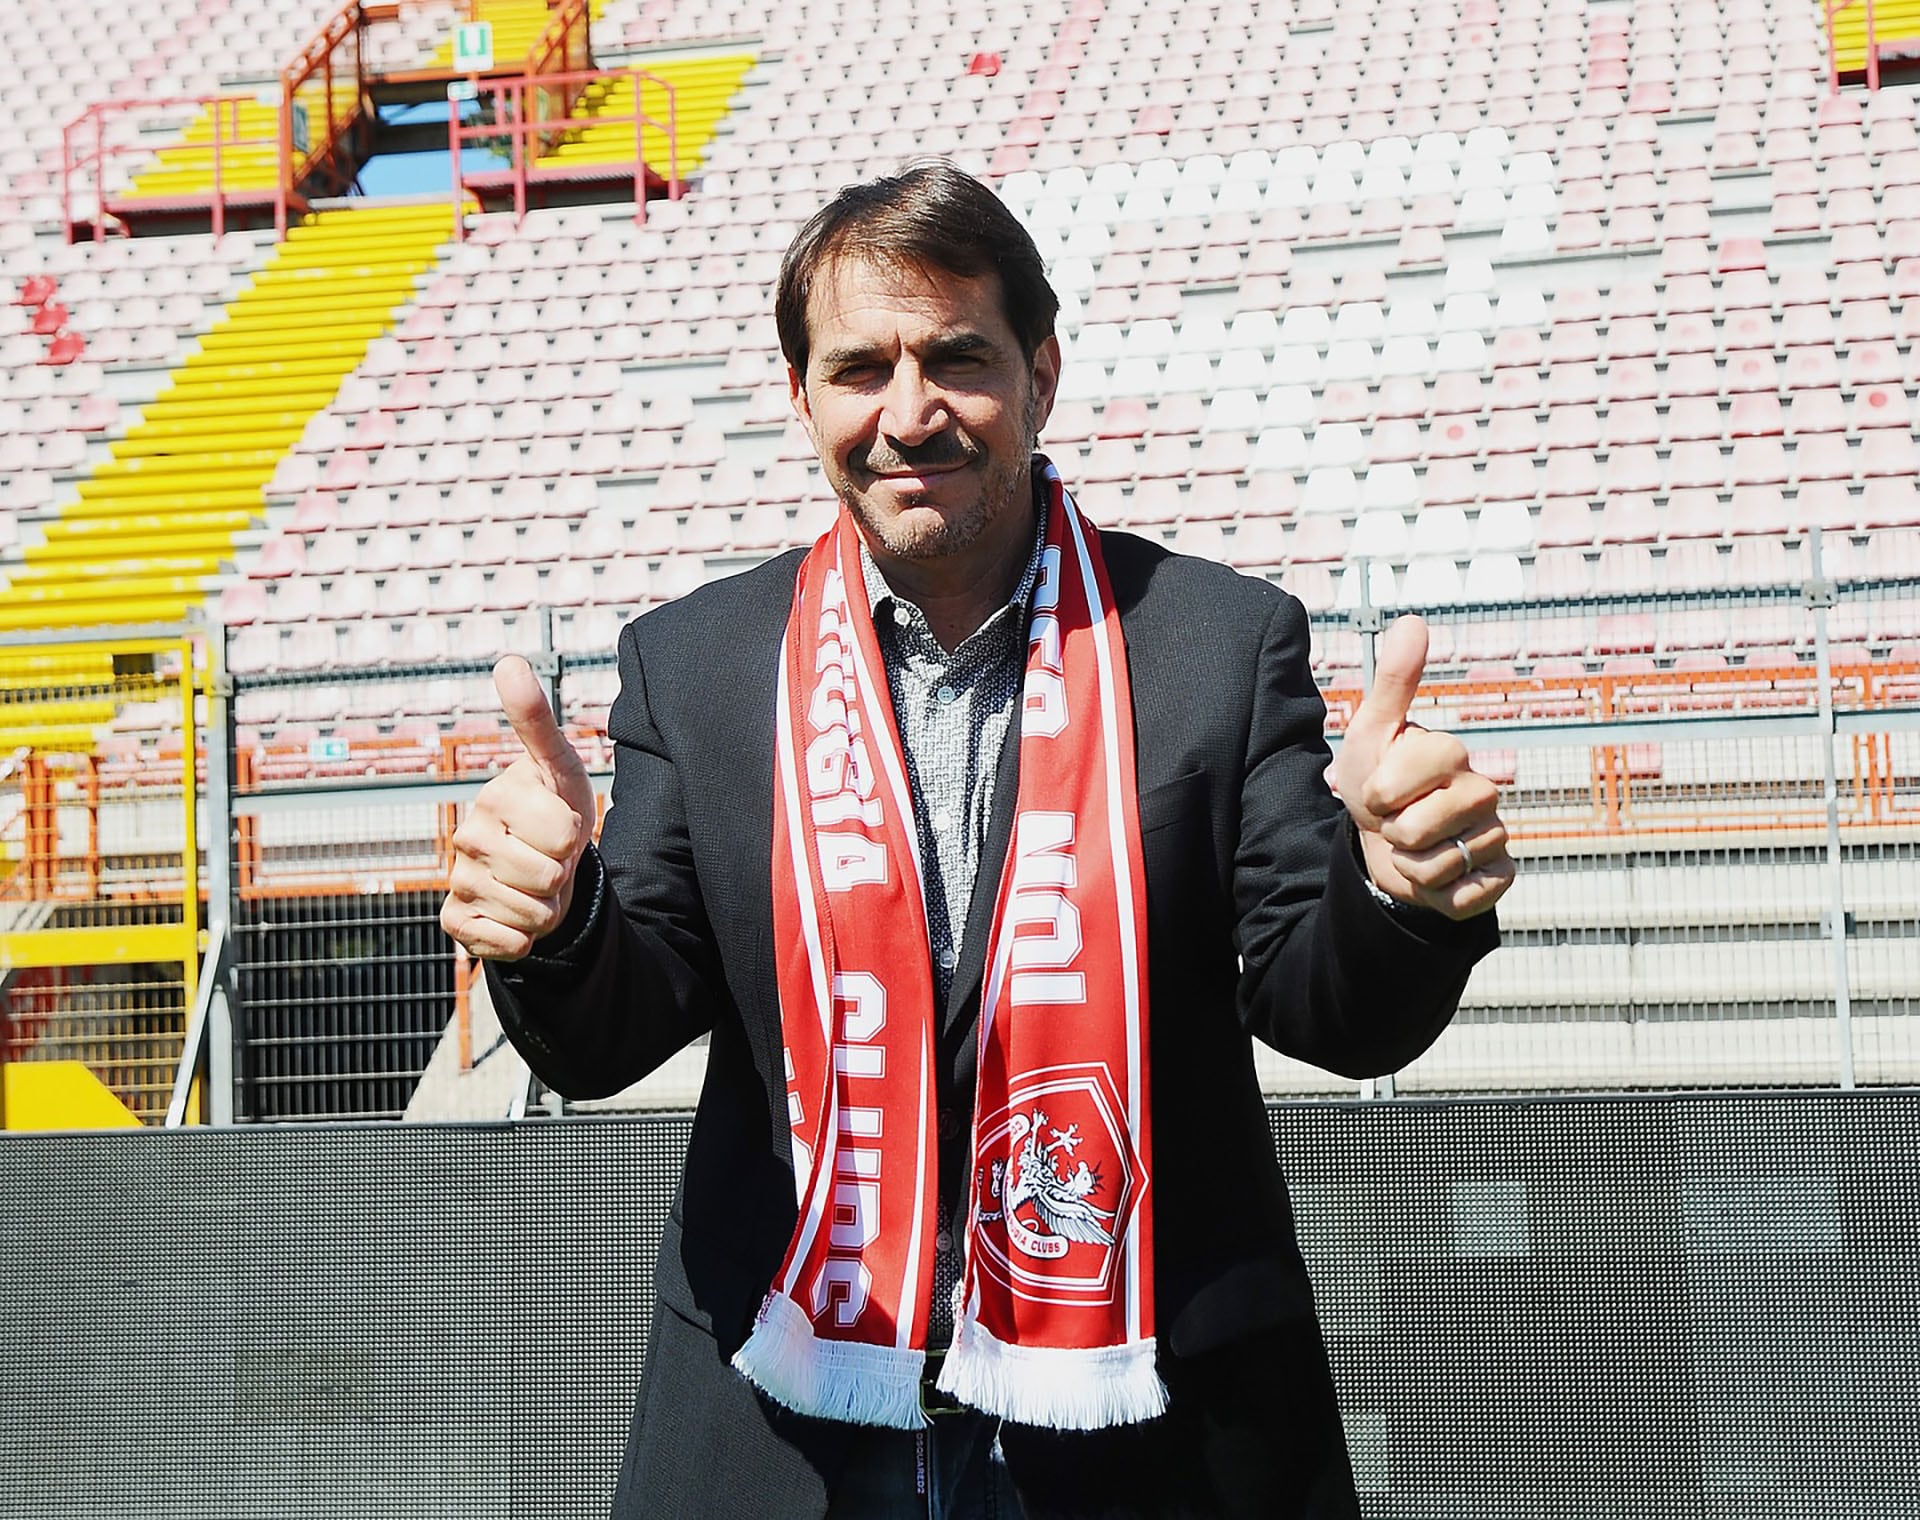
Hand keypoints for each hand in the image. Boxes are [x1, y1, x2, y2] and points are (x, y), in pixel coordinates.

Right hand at [441, 656, 598, 959]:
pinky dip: (523, 938)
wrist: (545, 869)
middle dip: (563, 872)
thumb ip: (536, 718)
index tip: (563, 822)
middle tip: (551, 857)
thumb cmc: (556, 811)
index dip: (577, 834)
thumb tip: (508, 661)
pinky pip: (505, 943)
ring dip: (547, 906)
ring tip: (537, 883)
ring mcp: (459, 880)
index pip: (564, 833)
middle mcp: (468, 836)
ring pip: (531, 912)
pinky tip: (516, 916)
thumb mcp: (559, 766)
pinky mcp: (456, 921)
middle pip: (546, 875)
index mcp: (494, 798)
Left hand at [1328, 615, 1512, 919]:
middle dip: (1392, 830)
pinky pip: (1464, 896)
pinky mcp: (1500, 877)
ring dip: (1411, 864)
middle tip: (1397, 818)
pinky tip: (1439, 876)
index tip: (1379, 788)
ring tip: (1414, 845)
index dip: (1377, 792)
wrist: (1385, 847)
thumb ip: (1395, 680)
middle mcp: (1483, 790)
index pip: (1402, 780)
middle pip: (1419, 826)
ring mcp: (1494, 835)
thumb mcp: (1371, 733)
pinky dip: (1438, 893)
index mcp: (1451, 754)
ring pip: (1437, 864)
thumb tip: (1414, 620)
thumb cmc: (1377, 784)